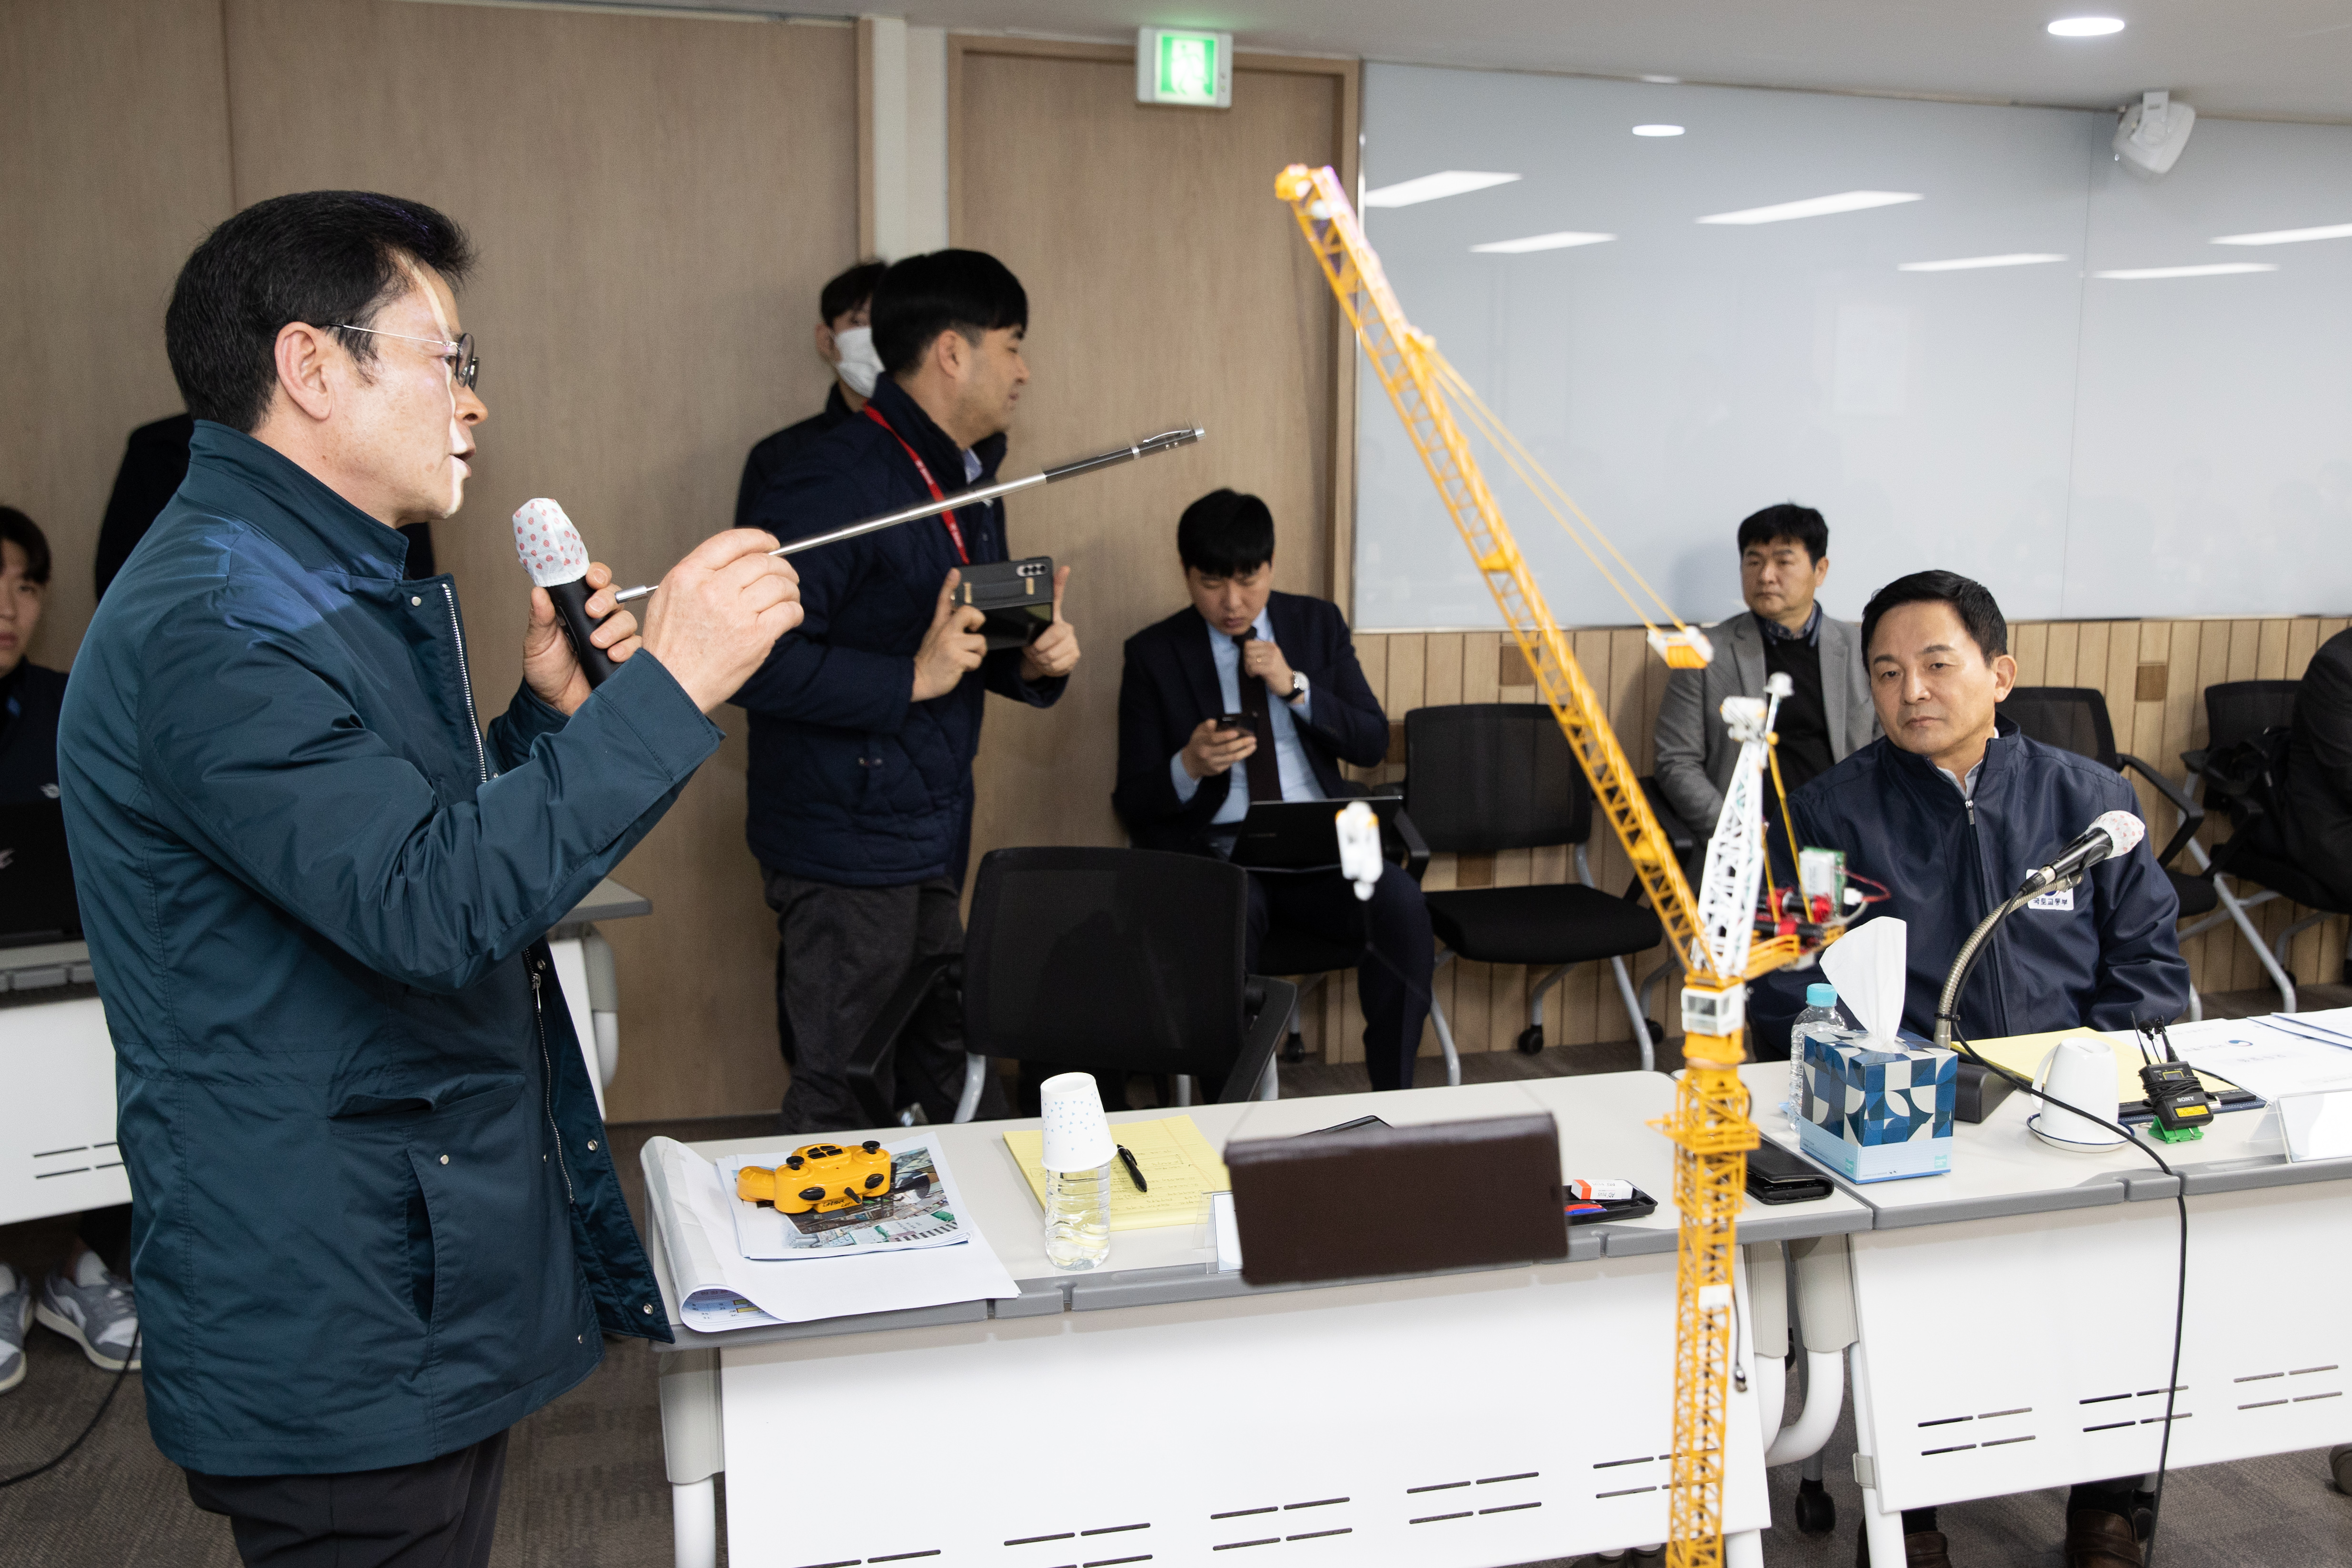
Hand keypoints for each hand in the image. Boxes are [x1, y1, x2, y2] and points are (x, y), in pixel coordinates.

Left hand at [524, 561, 640, 716]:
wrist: (556, 706)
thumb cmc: (546, 672)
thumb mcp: (537, 643)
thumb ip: (540, 618)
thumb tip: (539, 591)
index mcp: (577, 610)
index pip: (594, 583)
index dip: (598, 575)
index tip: (592, 579)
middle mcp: (599, 621)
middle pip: (616, 597)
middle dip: (607, 600)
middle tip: (592, 612)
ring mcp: (614, 639)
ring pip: (627, 620)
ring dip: (614, 628)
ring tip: (597, 643)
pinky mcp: (626, 658)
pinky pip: (637, 645)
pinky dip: (626, 648)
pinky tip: (612, 656)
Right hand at [638, 530, 803, 711]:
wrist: (672, 685)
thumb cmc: (670, 647)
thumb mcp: (668, 597)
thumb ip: (699, 574)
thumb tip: (736, 560)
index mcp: (688, 575)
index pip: (732, 541)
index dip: (758, 539)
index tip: (770, 543)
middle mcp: (712, 589)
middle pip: (760, 562)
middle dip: (780, 566)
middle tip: (786, 576)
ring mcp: (735, 613)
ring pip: (778, 584)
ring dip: (790, 589)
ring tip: (789, 597)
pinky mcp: (755, 636)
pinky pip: (788, 611)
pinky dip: (794, 611)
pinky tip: (790, 616)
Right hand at [913, 568, 988, 701]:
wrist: (918, 679)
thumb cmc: (930, 659)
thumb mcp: (934, 636)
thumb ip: (946, 625)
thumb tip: (962, 618)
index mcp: (939, 624)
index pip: (944, 600)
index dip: (950, 585)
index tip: (955, 573)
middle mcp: (945, 631)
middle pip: (968, 612)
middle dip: (978, 620)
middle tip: (974, 631)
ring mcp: (950, 644)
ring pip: (979, 641)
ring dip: (977, 652)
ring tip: (965, 657)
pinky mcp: (956, 658)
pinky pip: (977, 658)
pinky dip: (973, 665)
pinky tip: (963, 667)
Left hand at [1019, 565, 1078, 680]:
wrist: (1043, 662)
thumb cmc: (1039, 642)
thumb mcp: (1032, 630)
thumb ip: (1031, 614)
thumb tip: (1030, 595)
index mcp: (1056, 618)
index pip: (1057, 598)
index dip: (1060, 582)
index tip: (1063, 568)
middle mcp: (1067, 628)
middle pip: (1054, 635)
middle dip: (1039, 648)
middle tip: (1034, 650)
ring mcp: (1072, 642)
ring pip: (1053, 654)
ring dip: (1041, 659)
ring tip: (1039, 656)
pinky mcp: (1074, 656)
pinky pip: (1058, 664)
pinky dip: (1048, 667)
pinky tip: (1047, 663)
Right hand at [1180, 715, 1256, 780]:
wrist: (1191, 762)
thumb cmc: (1198, 742)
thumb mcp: (1199, 730)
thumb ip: (1210, 725)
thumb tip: (1225, 723)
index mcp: (1202, 741)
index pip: (1214, 739)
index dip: (1226, 736)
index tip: (1237, 733)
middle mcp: (1206, 753)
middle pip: (1227, 749)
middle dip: (1242, 743)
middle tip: (1253, 739)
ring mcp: (1212, 763)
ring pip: (1232, 758)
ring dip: (1245, 751)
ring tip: (1253, 746)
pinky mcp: (1217, 770)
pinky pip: (1231, 763)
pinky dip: (1239, 756)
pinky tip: (1245, 751)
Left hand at [1241, 636, 1297, 700]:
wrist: (1288, 682)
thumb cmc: (1275, 671)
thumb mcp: (1269, 657)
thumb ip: (1259, 651)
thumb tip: (1244, 650)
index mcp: (1270, 645)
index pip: (1248, 643)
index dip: (1245, 653)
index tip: (1249, 661)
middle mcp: (1271, 650)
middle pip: (1247, 651)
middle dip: (1245, 661)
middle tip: (1250, 669)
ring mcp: (1272, 658)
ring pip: (1248, 660)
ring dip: (1247, 668)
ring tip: (1252, 673)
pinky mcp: (1270, 668)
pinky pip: (1252, 668)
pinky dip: (1250, 673)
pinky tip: (1254, 676)